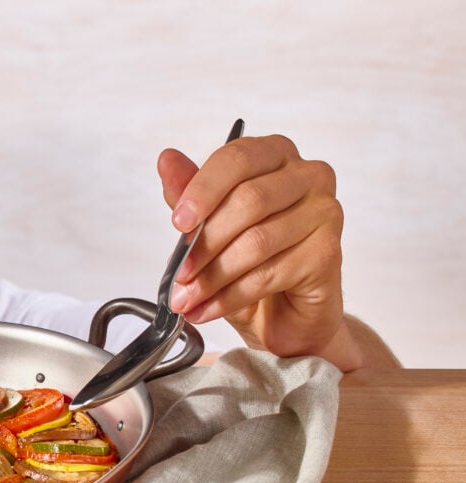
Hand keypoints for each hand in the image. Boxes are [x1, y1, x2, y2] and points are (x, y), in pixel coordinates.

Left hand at [157, 133, 353, 365]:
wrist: (285, 313)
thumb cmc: (250, 260)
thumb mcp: (210, 226)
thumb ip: (189, 193)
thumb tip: (167, 160)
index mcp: (275, 155)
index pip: (237, 159)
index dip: (203, 190)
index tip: (178, 222)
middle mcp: (307, 176)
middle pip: (249, 200)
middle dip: (204, 243)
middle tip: (178, 272)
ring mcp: (324, 213)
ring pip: (257, 241)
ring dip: (213, 275)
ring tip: (186, 297)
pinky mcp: (328, 253)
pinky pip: (270, 274)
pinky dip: (230, 296)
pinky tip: (208, 308)